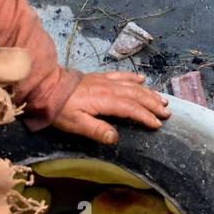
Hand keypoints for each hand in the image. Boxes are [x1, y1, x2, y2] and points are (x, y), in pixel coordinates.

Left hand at [52, 71, 170, 144]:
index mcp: (104, 100)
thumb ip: (96, 130)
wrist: (46, 87)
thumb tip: (115, 138)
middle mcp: (108, 88)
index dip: (145, 116)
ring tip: (161, 100)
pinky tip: (142, 79)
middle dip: (153, 104)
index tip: (157, 124)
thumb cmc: (59, 108)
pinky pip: (121, 75)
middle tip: (166, 113)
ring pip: (132, 85)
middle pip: (136, 95)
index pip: (131, 108)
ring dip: (148, 92)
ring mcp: (105, 81)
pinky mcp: (99, 77)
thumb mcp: (76, 124)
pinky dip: (133, 77)